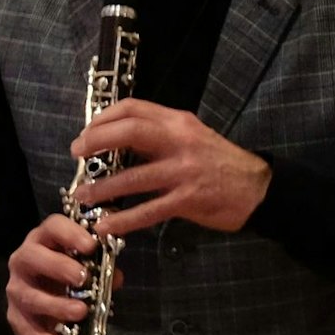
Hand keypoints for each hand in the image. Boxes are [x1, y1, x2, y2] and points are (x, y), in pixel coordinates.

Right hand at [5, 214, 98, 334]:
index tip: (91, 246)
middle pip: (33, 257)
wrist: (39, 294)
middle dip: (58, 267)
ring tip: (80, 312)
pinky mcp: (14, 315)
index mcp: (44, 239)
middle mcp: (24, 259)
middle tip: (83, 279)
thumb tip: (116, 277)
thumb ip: (100, 268)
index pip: (53, 227)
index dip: (70, 234)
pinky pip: (24, 328)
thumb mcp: (84, 265)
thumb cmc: (67, 272)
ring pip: (29, 296)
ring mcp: (16, 288)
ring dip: (55, 305)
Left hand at [71, 99, 271, 235]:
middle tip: (76, 154)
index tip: (85, 132)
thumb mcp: (191, 137)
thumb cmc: (219, 163)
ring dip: (102, 187)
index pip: (134, 108)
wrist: (258, 189)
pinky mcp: (188, 200)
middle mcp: (180, 141)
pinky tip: (106, 226)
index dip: (103, 118)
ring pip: (133, 177)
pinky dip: (123, 220)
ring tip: (82, 196)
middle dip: (96, 141)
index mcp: (178, 122)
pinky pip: (148, 210)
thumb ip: (159, 135)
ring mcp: (184, 171)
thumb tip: (115, 141)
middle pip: (130, 132)